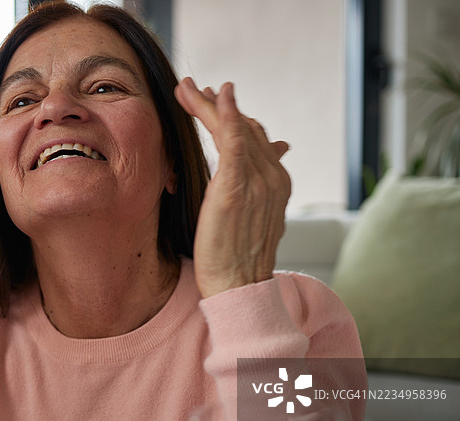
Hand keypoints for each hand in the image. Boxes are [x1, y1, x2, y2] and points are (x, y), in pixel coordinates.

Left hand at [174, 78, 290, 298]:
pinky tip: (212, 96)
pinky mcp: (236, 187)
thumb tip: (271, 159)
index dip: (233, 117)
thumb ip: (258, 188)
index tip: (211, 102)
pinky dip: (224, 114)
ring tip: (187, 88)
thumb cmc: (236, 258)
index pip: (256, 139)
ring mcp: (258, 181)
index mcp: (277, 184)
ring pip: (236, 128)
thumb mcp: (250, 220)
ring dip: (211, 104)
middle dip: (218, 106)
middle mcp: (273, 178)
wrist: (237, 287)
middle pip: (247, 128)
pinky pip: (233, 140)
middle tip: (192, 88)